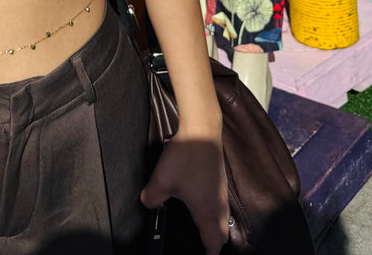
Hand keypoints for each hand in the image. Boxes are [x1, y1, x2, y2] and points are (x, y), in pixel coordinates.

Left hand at [141, 135, 229, 254]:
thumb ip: (152, 197)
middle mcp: (218, 205)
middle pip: (222, 233)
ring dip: (216, 227)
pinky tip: (203, 204)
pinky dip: (216, 213)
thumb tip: (148, 204)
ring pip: (224, 218)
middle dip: (214, 242)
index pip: (213, 242)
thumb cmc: (185, 158)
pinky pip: (222, 205)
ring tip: (203, 229)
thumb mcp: (162, 179)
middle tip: (203, 246)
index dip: (209, 253)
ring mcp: (222, 191)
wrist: (202, 129)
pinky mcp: (221, 180)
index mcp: (207, 212)